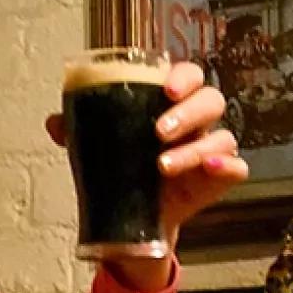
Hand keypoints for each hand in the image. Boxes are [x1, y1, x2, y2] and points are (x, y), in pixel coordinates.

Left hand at [47, 61, 247, 290]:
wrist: (129, 216)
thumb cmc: (118, 167)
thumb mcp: (94, 147)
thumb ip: (76, 131)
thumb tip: (55, 122)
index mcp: (169, 103)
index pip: (188, 75)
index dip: (182, 77)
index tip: (165, 89)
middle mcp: (196, 122)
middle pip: (210, 100)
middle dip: (187, 112)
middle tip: (158, 131)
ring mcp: (210, 150)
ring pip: (221, 136)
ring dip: (194, 148)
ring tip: (161, 166)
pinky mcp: (219, 179)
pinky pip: (237, 168)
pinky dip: (227, 166)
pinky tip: (211, 169)